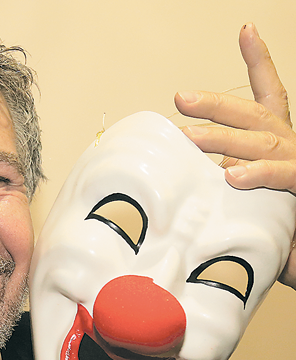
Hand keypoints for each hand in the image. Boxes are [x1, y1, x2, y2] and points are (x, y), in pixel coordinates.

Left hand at [174, 22, 295, 288]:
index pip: (268, 95)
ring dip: (223, 137)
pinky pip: (283, 176)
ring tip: (189, 137)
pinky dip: (258, 174)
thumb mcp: (244, 191)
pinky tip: (231, 174)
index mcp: (277, 141)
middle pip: (254, 115)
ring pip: (261, 141)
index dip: (259, 61)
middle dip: (217, 105)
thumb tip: (185, 175)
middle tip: (182, 99)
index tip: (245, 31)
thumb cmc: (275, 220)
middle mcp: (289, 145)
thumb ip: (222, 177)